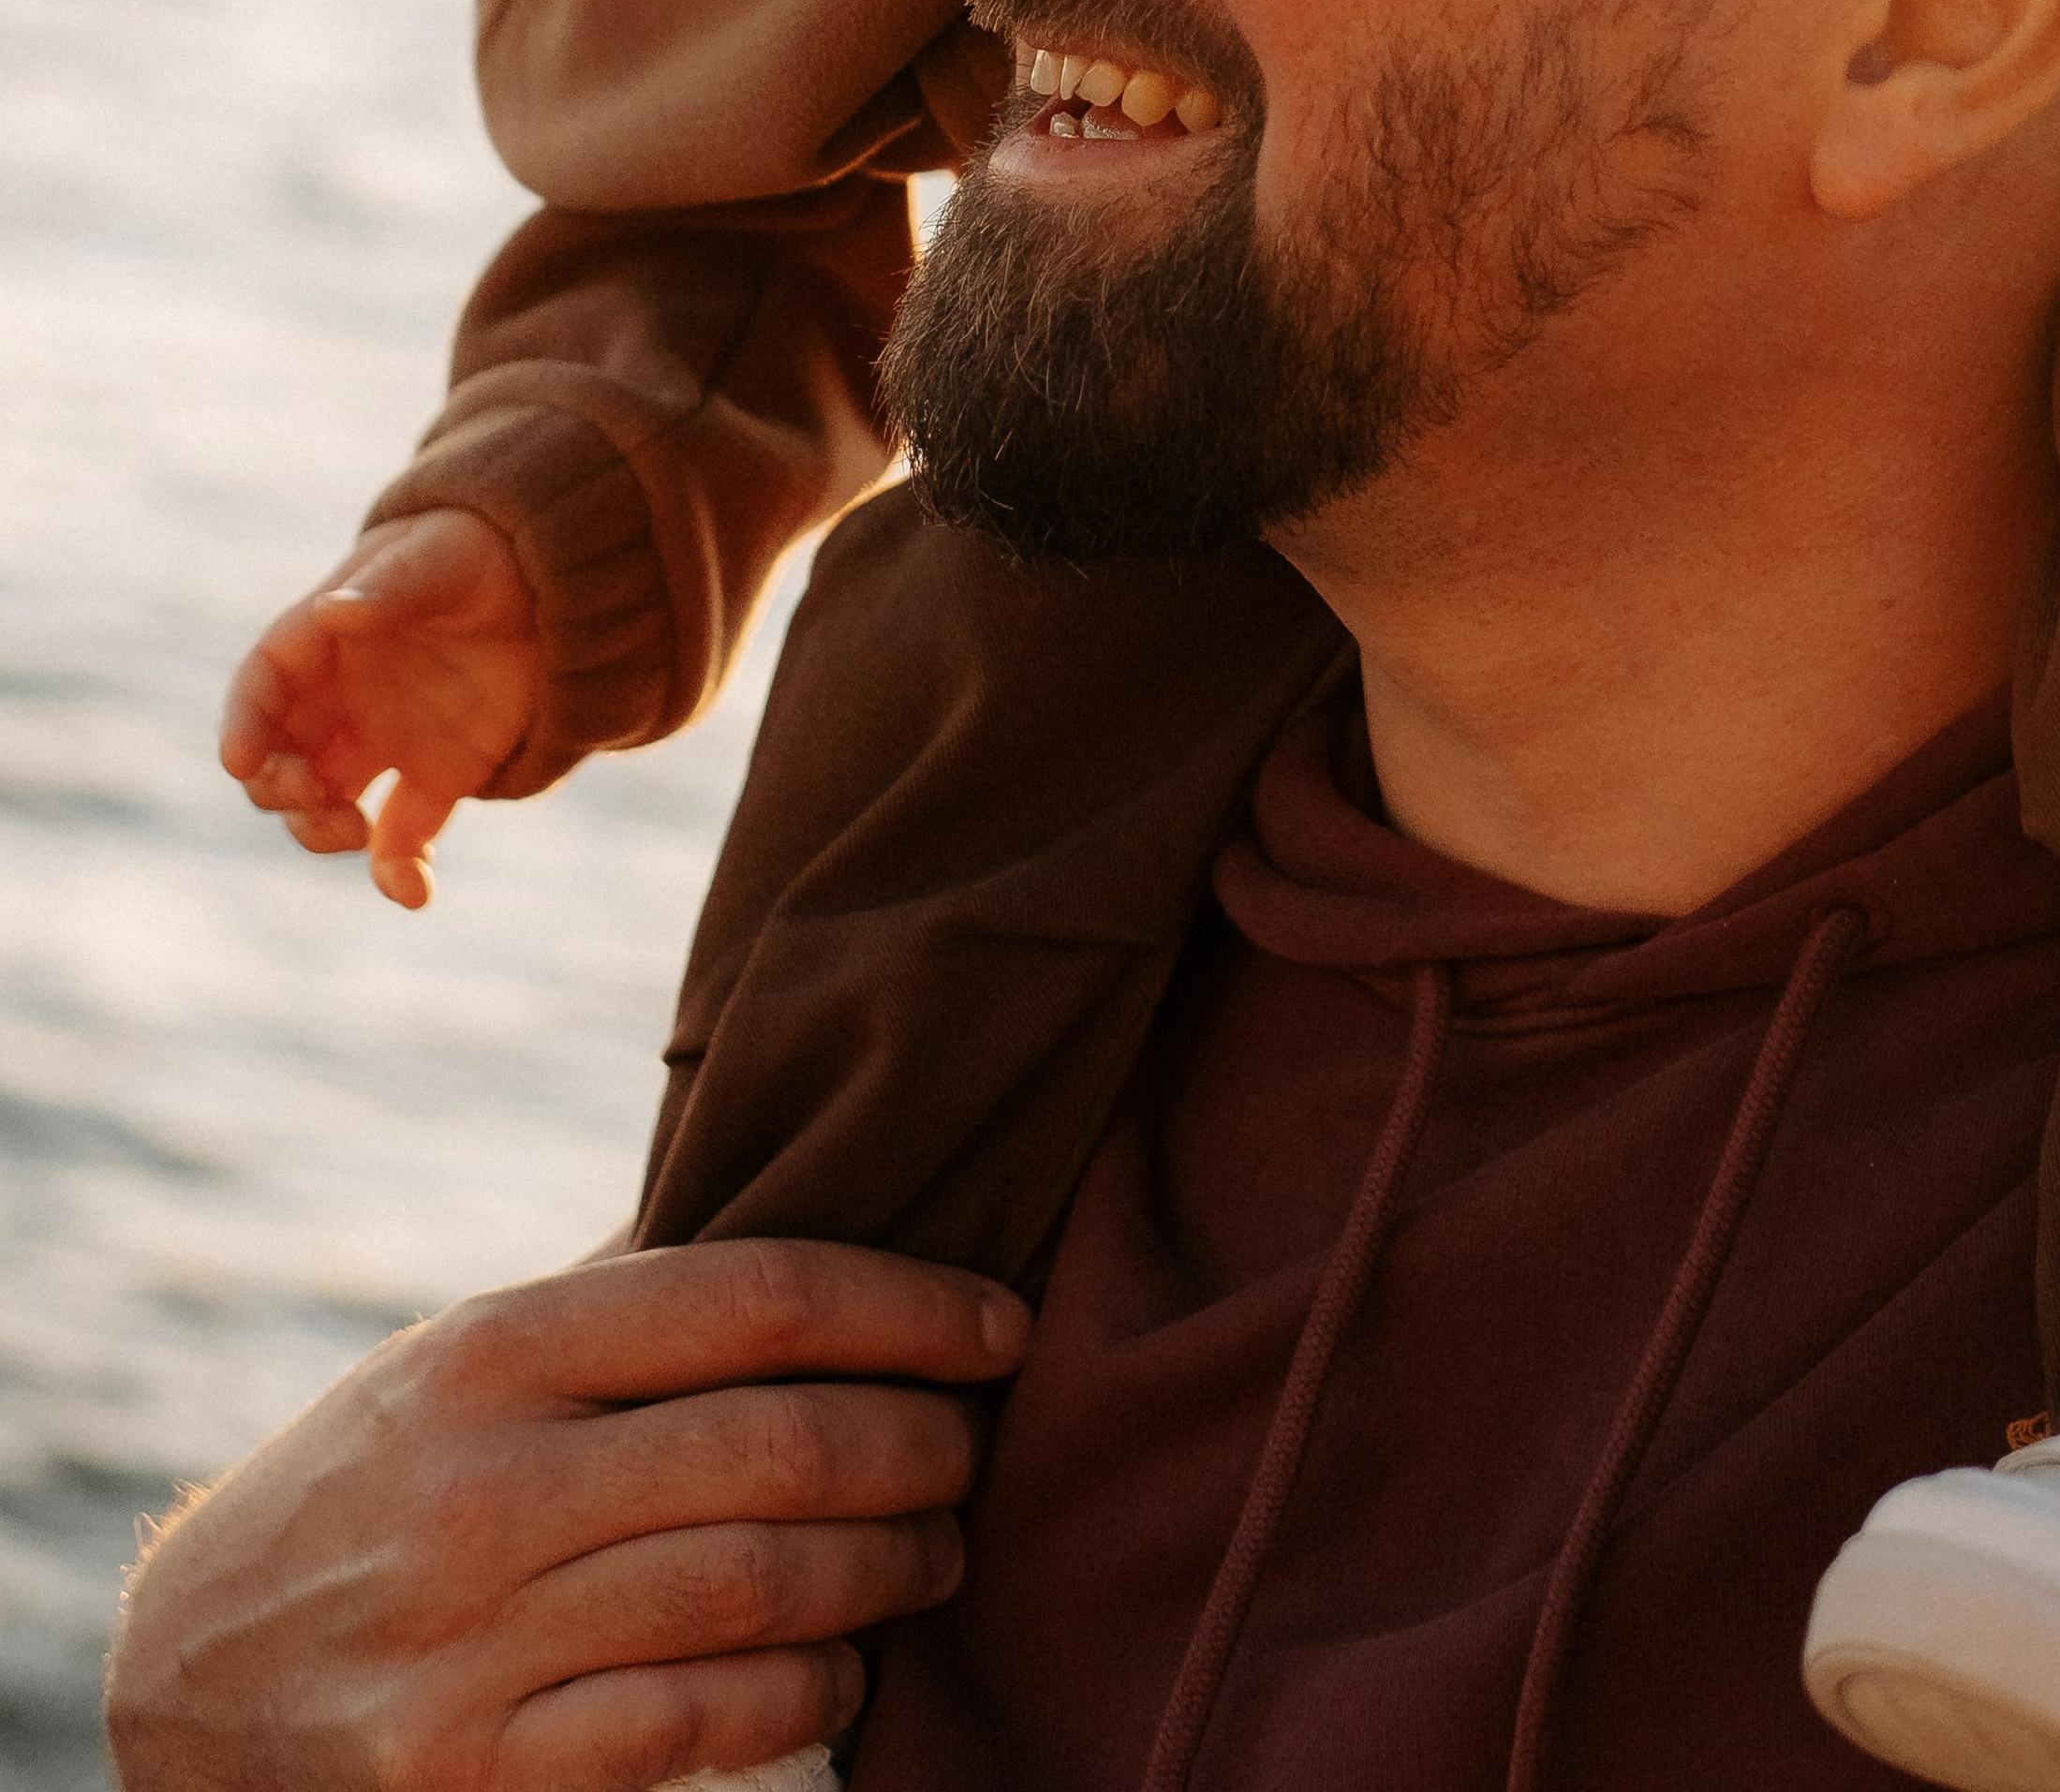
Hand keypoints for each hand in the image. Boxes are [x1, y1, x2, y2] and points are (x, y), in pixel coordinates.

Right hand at [104, 1236, 1029, 1791]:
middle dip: (923, 1446)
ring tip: (935, 1551)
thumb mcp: (466, 1357)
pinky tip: (844, 1665)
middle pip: (783, 1449)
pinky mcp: (472, 1775)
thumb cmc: (381, 1483)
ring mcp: (474, 1640)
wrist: (185, 1679)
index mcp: (495, 1349)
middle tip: (976, 1448)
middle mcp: (484, 1485)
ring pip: (760, 1592)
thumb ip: (622, 1300)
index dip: (909, 1307)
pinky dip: (807, 1694)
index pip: (757, 1297)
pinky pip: (701, 1727)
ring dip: (889, 1572)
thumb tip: (814, 1200)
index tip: (1000, 1325)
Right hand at [220, 509, 543, 907]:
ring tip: (354, 832)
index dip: (244, 722)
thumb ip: (393, 587)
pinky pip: (403, 837)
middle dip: (277, 786)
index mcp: (327, 636)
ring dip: (320, 830)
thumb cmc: (484, 552)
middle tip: (309, 793)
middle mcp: (346, 696)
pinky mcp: (440, 776)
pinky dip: (399, 872)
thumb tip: (336, 613)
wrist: (561, 581)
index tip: (241, 762)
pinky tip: (414, 894)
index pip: (263, 682)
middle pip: (280, 755)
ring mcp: (388, 739)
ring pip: (326, 804)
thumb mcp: (443, 557)